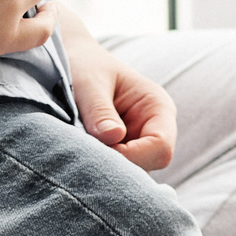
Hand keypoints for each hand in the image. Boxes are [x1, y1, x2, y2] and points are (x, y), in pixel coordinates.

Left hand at [60, 20, 178, 170]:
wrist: (74, 62)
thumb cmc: (85, 66)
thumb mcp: (89, 83)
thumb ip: (100, 110)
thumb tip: (113, 138)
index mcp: (157, 107)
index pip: (161, 146)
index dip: (133, 156)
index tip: (99, 150)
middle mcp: (154, 128)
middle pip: (149, 165)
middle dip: (119, 165)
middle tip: (85, 154)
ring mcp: (138, 143)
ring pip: (133, 173)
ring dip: (107, 168)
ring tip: (80, 152)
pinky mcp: (121, 152)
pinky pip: (117, 171)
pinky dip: (100, 168)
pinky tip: (81, 157)